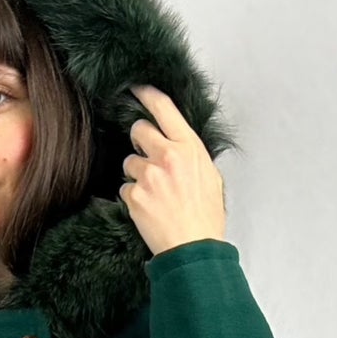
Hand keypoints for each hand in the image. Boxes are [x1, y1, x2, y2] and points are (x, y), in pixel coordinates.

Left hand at [118, 82, 226, 255]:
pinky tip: (149, 209)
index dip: (147, 94)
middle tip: (148, 157)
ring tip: (155, 194)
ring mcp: (149, 175)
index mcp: (189, 147)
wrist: (194, 249)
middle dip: (140, 141)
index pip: (164, 108)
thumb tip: (177, 143)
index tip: (136, 88)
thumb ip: (191, 155)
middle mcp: (168, 155)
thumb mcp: (210, 177)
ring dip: (137, 175)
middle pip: (139, 129)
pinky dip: (133, 198)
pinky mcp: (135, 195)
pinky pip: (125, 188)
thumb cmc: (206, 217)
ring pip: (129, 162)